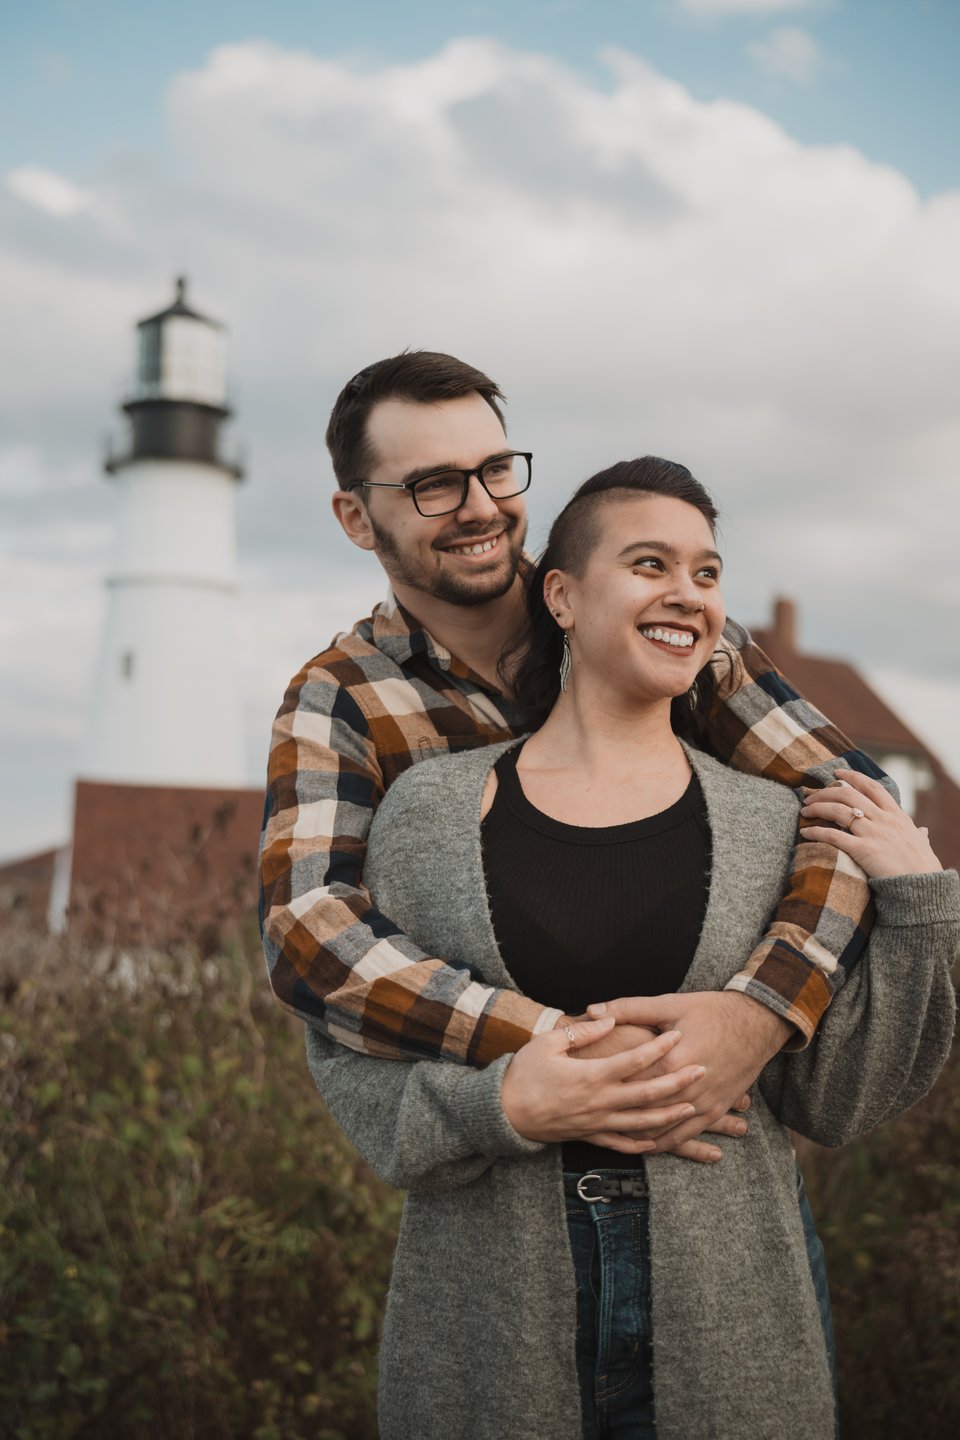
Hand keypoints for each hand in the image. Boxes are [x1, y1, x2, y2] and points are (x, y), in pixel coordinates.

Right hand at [501, 1019, 705, 1144]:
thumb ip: (583, 1032)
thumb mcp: (549, 1043)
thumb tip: (610, 1020)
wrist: (504, 1112)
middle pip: (648, 1093)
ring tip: (693, 1107)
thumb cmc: (524, 1072)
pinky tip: (660, 1141)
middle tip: (702, 1070)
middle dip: (678, 1082)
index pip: (634, 1060)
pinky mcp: (590, 1137)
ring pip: (642, 1122)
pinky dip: (644, 1144)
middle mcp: (600, 1101)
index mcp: (592, 1075)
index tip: (677, 1035)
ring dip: (670, 1115)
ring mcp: (597, 1122)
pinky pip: (622, 1144)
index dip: (659, 1047)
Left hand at [563, 1020, 748, 1159]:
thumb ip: (629, 1009)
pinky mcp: (717, 1108)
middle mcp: (689, 1085)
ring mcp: (705, 1101)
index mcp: (673, 1058)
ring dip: (640, 1135)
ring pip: (666, 1127)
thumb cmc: (711, 1010)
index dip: (605, 1088)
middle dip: (616, 1117)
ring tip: (612, 1139)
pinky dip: (667, 1141)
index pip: (632, 1079)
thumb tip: (592, 1009)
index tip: (580, 1094)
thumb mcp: (669, 1004)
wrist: (757, 1022)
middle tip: (586, 1124)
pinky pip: (688, 1133)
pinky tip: (650, 1145)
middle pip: (645, 1108)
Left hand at [800, 770, 942, 877]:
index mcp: (896, 815)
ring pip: (838, 811)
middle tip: (810, 796)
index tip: (837, 773)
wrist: (922, 886)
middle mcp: (883, 819)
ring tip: (805, 811)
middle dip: (826, 792)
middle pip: (849, 795)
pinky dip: (816, 832)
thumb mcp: (921, 843)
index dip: (853, 777)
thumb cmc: (922, 867)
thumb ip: (918, 834)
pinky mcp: (863, 850)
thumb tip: (923, 831)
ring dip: (818, 808)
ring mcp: (873, 833)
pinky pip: (834, 836)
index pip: (872, 787)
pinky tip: (805, 832)